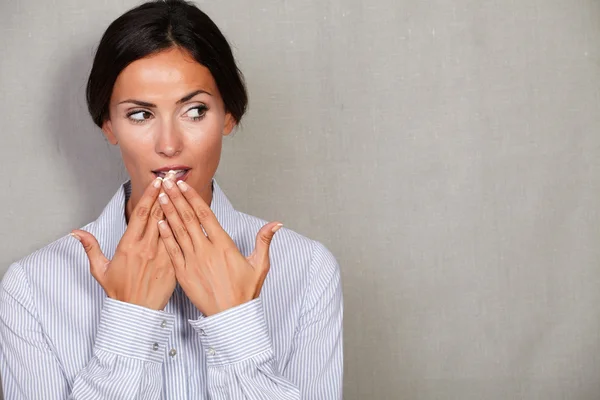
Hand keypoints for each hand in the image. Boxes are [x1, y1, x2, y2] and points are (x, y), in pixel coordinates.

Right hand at [71, 178, 176, 310]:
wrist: (136, 312)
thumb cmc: (119, 291)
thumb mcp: (100, 269)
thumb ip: (91, 248)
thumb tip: (76, 232)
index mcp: (128, 246)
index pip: (141, 214)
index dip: (149, 196)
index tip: (156, 183)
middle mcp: (146, 247)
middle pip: (158, 214)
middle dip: (165, 194)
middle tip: (171, 179)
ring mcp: (162, 255)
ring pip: (171, 225)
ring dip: (176, 206)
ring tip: (181, 190)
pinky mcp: (173, 263)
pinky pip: (179, 241)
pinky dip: (183, 227)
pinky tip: (189, 215)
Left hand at [156, 177, 282, 315]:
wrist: (230, 316)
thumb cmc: (245, 292)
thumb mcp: (260, 265)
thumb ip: (264, 241)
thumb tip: (276, 224)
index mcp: (224, 246)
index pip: (205, 215)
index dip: (194, 198)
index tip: (184, 186)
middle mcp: (206, 251)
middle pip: (188, 219)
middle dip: (176, 199)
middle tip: (167, 183)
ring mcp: (193, 262)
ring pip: (178, 232)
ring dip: (168, 212)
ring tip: (160, 197)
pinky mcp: (184, 274)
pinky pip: (172, 251)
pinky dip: (166, 236)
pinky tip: (159, 223)